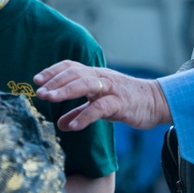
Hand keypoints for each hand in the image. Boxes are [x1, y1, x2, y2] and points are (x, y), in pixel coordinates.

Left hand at [34, 61, 172, 131]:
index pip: (71, 67)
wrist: (156, 102)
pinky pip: (101, 107)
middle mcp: (101, 77)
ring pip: (86, 83)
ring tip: (49, 99)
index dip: (53, 71)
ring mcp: (111, 88)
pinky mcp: (121, 102)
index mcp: (95, 75)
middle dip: (55, 81)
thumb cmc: (127, 101)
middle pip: (75, 73)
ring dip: (65, 90)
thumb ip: (80, 112)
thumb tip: (60, 124)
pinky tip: (73, 126)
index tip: (37, 80)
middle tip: (39, 91)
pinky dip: (86, 115)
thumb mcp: (99, 106)